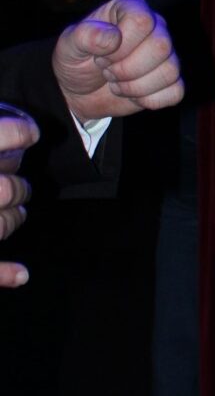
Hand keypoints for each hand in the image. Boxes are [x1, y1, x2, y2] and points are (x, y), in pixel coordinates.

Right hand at [0, 108, 38, 286]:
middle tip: (17, 183)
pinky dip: (4, 273)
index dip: (16, 134)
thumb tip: (13, 120)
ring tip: (12, 210)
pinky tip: (22, 274)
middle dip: (17, 186)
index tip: (32, 131)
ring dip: (12, 218)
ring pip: (1, 222)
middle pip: (6, 188)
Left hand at [52, 0, 184, 123]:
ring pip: (170, 71)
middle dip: (127, 69)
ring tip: (118, 82)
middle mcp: (155, 27)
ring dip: (135, 87)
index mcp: (130, 8)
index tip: (102, 55)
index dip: (121, 45)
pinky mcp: (170, 80)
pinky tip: (134, 95)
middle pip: (161, 46)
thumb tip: (112, 38)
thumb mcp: (68, 46)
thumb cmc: (76, 62)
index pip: (142, 21)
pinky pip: (176, 92)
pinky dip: (150, 100)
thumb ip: (84, 36)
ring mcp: (166, 54)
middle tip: (108, 71)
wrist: (80, 92)